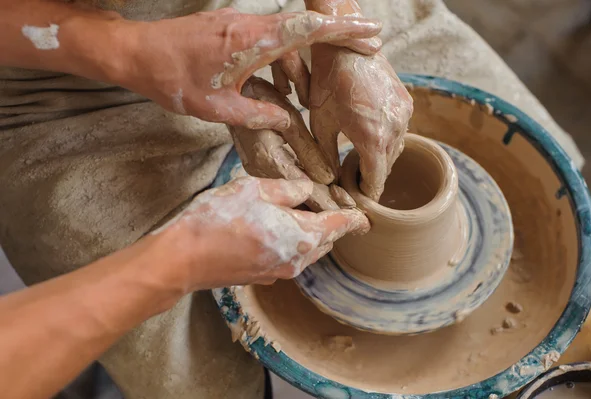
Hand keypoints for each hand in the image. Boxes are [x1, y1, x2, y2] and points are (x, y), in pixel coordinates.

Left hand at [120, 8, 381, 130]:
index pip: (307, 29)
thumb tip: (285, 123)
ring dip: (301, 64)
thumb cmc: (173, 80)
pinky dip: (281, 61)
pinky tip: (280, 86)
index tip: (371, 32)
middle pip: (305, 27)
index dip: (343, 30)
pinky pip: (266, 40)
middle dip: (338, 38)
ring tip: (308, 97)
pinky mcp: (230, 29)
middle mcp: (250, 25)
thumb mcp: (217, 108)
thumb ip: (256, 116)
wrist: (137, 53)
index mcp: (252, 42)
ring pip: (284, 39)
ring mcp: (239, 24)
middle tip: (366, 50)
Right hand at [159, 177, 368, 288]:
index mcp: (302, 236)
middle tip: (328, 203)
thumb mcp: (255, 189)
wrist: (182, 259)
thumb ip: (288, 189)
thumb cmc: (218, 220)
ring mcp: (278, 272)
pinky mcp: (262, 276)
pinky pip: (288, 258)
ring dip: (310, 234)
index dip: (356, 220)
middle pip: (325, 241)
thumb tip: (307, 189)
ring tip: (300, 211)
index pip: (340, 226)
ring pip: (307, 251)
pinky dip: (292, 243)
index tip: (366, 218)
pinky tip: (275, 226)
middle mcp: (296, 260)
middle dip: (331, 224)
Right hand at [229, 76, 355, 211]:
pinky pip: (282, 184)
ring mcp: (256, 171)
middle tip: (351, 211)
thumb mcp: (289, 121)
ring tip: (341, 204)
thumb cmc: (261, 98)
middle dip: (325, 205)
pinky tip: (320, 190)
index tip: (350, 210)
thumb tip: (329, 178)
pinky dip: (302, 189)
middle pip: (297, 198)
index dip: (329, 201)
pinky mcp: (256, 167)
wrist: (230, 93)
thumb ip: (308, 151)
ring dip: (315, 198)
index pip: (305, 189)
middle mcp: (259, 171)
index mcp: (268, 159)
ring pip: (290, 193)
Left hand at [309, 47, 412, 201]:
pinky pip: (400, 130)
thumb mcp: (320, 124)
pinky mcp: (406, 102)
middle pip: (387, 167)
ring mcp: (404, 114)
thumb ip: (327, 156)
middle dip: (372, 177)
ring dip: (381, 158)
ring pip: (395, 149)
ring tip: (362, 160)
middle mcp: (395, 128)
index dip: (367, 194)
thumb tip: (330, 180)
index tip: (359, 201)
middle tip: (356, 183)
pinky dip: (388, 138)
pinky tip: (372, 137)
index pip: (376, 180)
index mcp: (373, 138)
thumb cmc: (326, 83)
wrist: (345, 45)